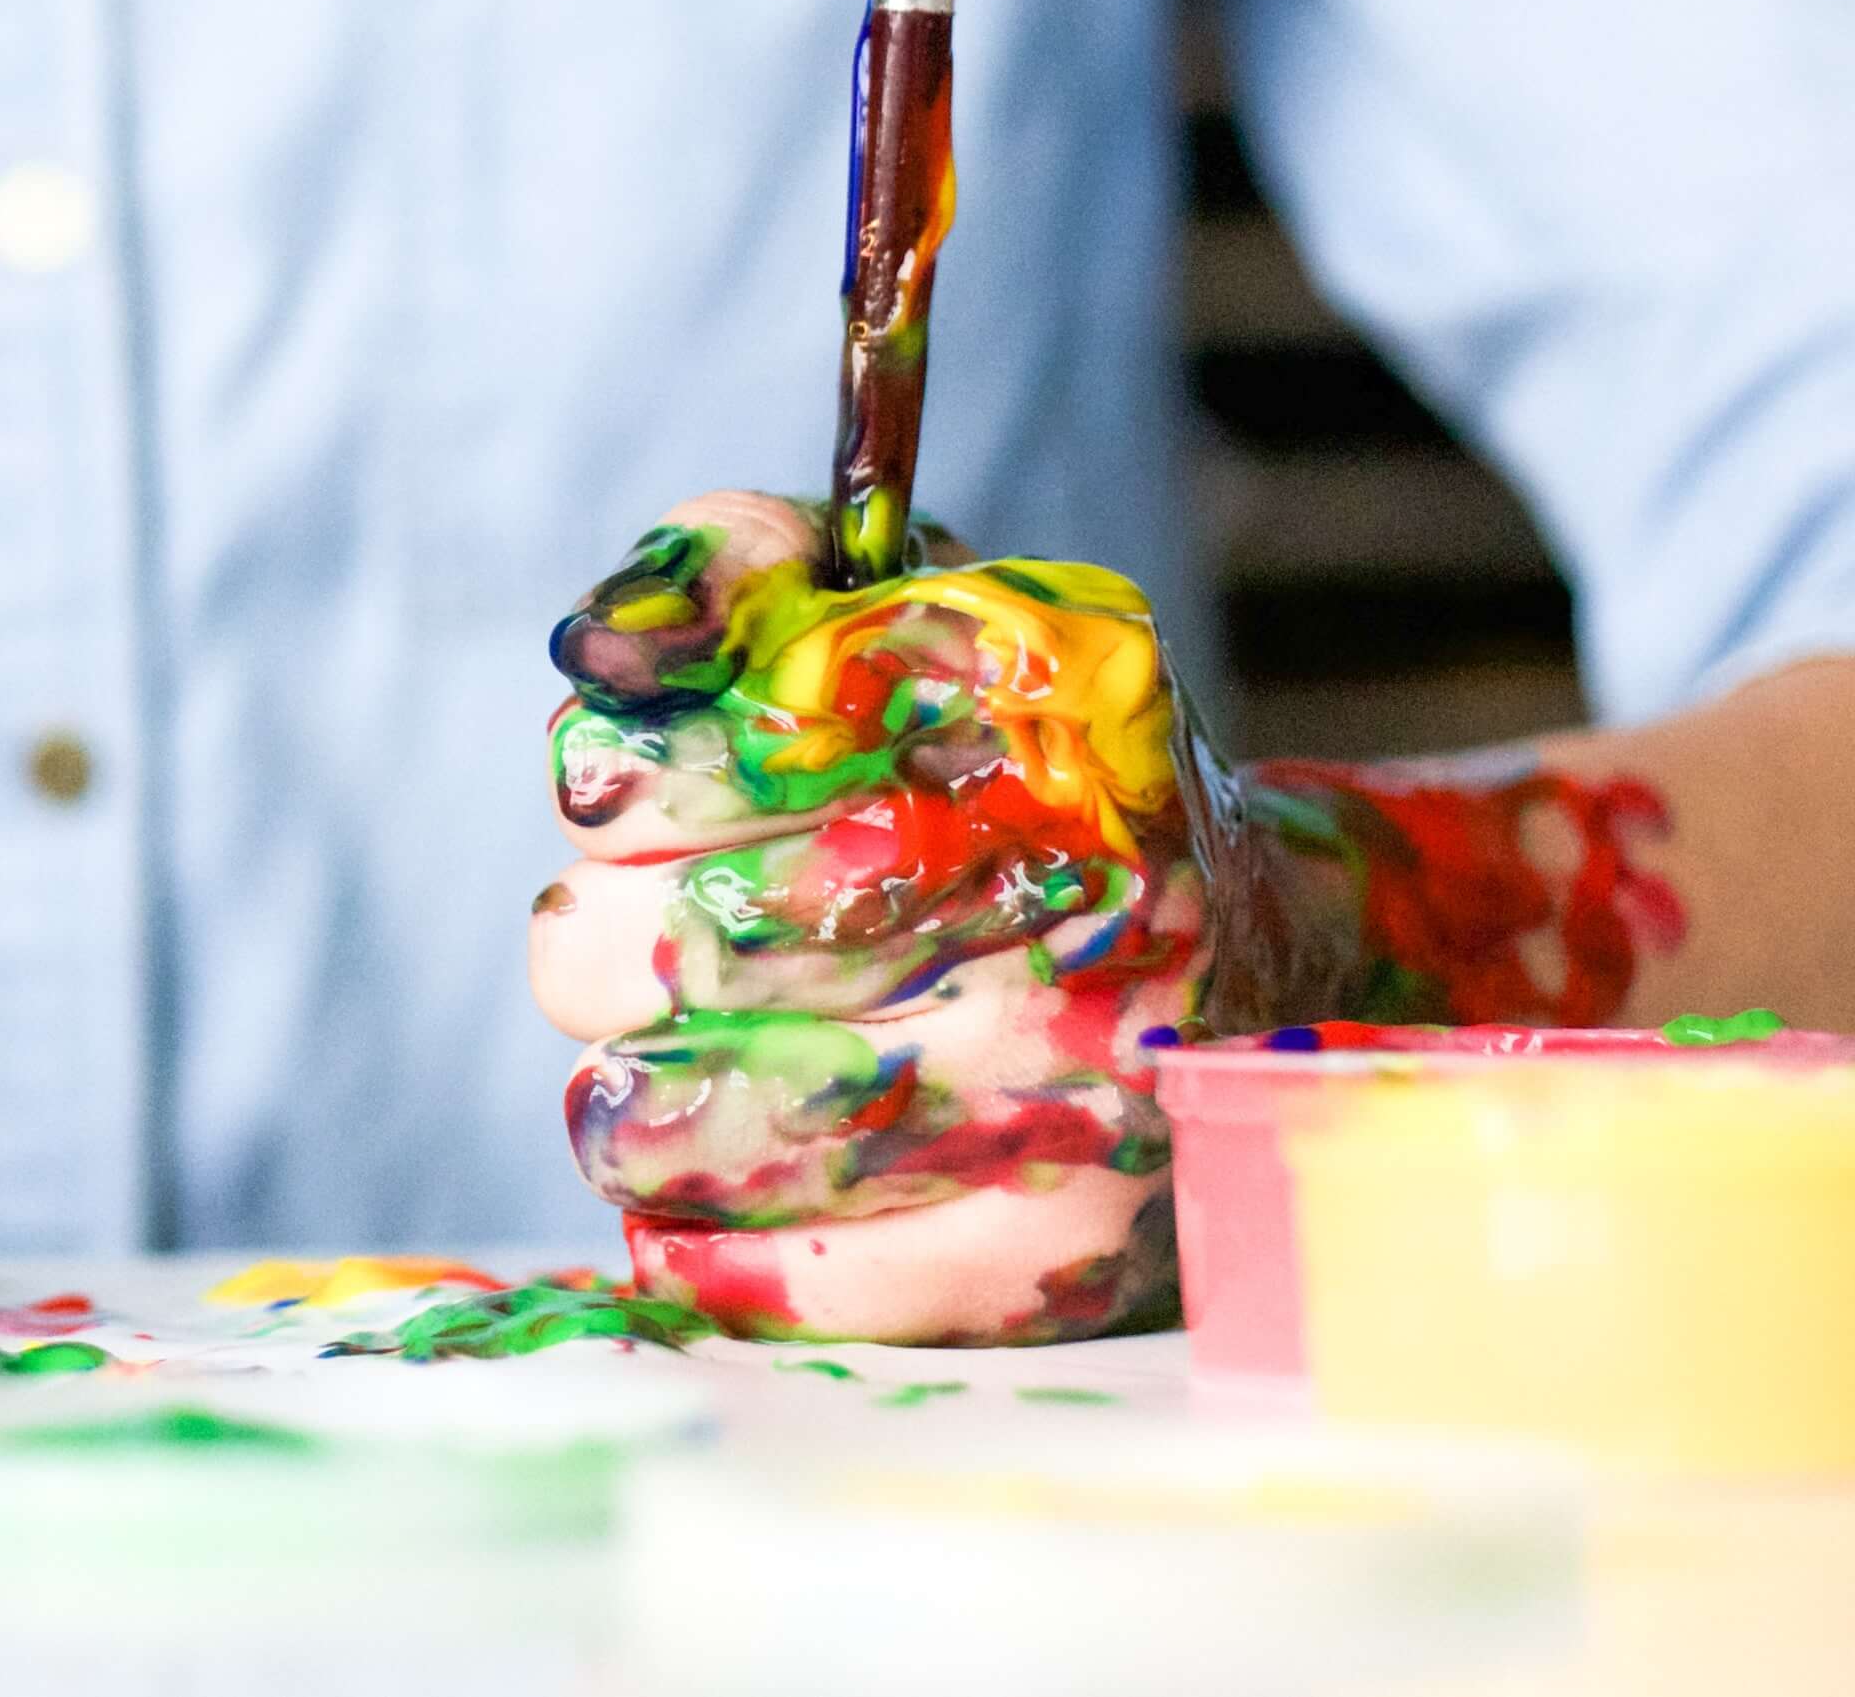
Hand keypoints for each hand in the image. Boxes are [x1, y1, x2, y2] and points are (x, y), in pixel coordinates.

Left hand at [530, 493, 1328, 1345]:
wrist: (1259, 953)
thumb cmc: (1003, 770)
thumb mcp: (896, 612)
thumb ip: (730, 574)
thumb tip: (596, 647)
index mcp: (1027, 699)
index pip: (717, 745)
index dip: (618, 781)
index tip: (613, 802)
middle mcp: (1068, 889)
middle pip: (671, 939)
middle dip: (602, 939)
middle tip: (643, 944)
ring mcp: (1073, 1082)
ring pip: (689, 1123)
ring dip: (629, 1099)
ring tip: (663, 1068)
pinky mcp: (1059, 1250)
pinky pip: (793, 1281)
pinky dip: (694, 1241)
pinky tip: (693, 1198)